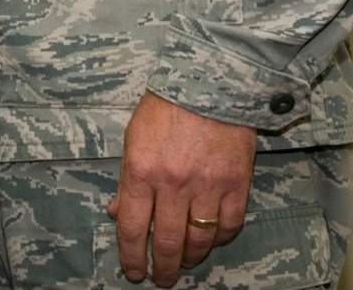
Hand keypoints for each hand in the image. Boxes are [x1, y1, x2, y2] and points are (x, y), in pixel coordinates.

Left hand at [108, 92, 256, 285]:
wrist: (210, 82)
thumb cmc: (165, 108)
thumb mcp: (132, 139)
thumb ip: (126, 180)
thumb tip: (116, 212)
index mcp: (141, 171)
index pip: (131, 227)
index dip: (130, 256)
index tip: (132, 271)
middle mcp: (172, 184)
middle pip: (166, 242)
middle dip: (161, 267)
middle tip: (160, 278)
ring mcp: (206, 186)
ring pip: (199, 240)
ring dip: (190, 257)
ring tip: (184, 261)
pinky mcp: (236, 184)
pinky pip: (228, 225)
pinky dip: (218, 238)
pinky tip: (210, 239)